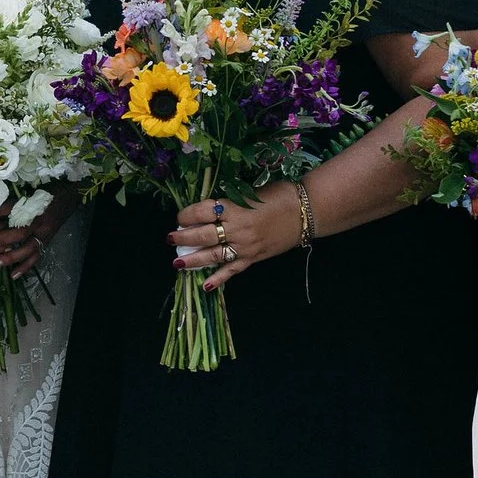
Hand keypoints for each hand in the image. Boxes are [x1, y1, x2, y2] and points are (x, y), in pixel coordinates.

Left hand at [0, 190, 76, 276]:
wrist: (71, 194)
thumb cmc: (48, 189)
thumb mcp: (28, 191)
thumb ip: (10, 202)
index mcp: (34, 206)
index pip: (10, 211)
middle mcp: (40, 222)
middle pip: (18, 233)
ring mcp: (45, 233)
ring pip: (27, 250)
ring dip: (10, 257)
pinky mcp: (47, 241)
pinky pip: (36, 257)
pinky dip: (24, 267)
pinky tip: (13, 275)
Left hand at [169, 186, 295, 291]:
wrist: (306, 211)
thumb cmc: (279, 195)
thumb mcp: (250, 192)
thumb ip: (230, 202)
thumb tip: (208, 209)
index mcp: (235, 208)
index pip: (202, 212)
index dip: (187, 214)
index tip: (181, 216)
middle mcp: (237, 229)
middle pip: (204, 235)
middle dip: (184, 237)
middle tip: (171, 239)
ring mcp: (245, 247)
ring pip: (214, 255)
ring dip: (194, 259)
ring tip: (178, 262)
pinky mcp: (254, 258)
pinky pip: (233, 270)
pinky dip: (220, 279)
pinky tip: (206, 285)